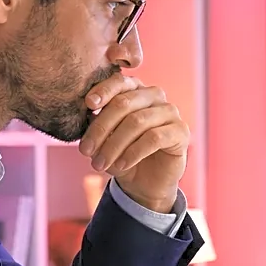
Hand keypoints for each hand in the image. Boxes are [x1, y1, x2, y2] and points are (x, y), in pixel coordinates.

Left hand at [79, 75, 187, 212]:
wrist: (144, 183)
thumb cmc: (122, 154)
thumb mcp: (104, 138)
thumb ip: (97, 124)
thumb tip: (86, 116)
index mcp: (135, 90)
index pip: (120, 82)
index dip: (104, 91)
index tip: (88, 105)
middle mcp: (154, 96)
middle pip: (124, 103)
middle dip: (101, 128)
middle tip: (85, 150)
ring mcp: (170, 112)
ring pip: (137, 122)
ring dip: (114, 145)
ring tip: (100, 164)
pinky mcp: (181, 131)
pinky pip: (154, 138)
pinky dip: (133, 152)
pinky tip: (121, 165)